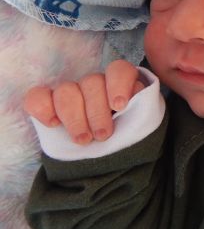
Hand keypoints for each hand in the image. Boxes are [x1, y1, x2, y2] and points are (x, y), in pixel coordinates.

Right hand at [23, 60, 145, 144]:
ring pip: (66, 90)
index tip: (119, 106)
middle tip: (103, 136)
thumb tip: (138, 98)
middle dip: (97, 112)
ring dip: (74, 117)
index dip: (118, 84)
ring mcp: (71, 93)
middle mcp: (96, 84)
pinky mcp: (48, 105)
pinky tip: (54, 124)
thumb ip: (142, 108)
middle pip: (92, 83)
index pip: (119, 70)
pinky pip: (37, 97)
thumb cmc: (128, 137)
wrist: (108, 159)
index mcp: (121, 84)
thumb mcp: (142, 124)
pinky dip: (43, 109)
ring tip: (83, 140)